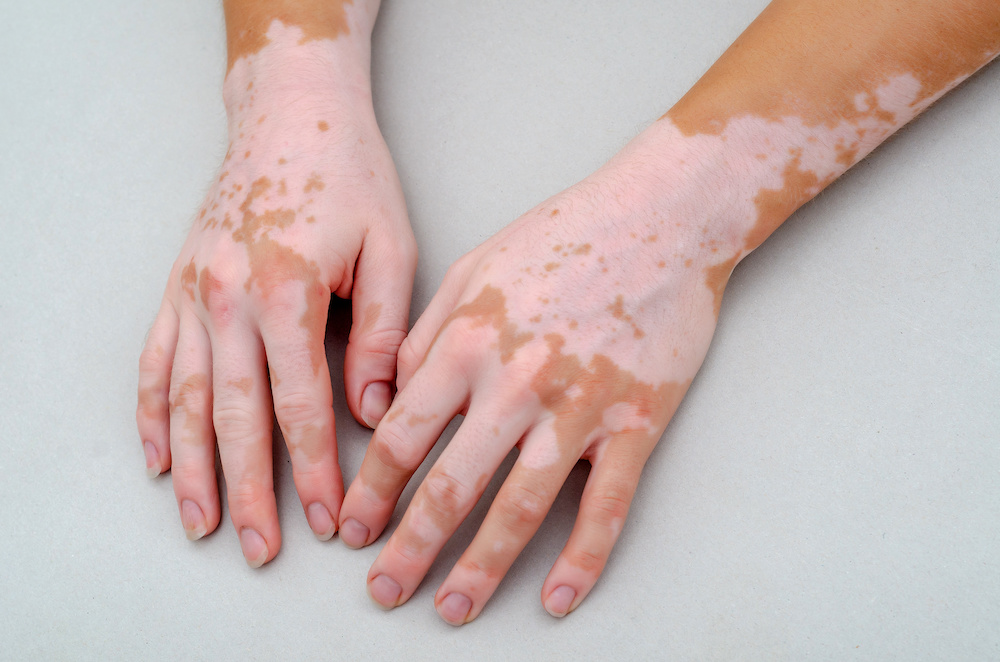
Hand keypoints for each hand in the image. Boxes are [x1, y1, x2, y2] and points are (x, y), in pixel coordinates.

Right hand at [136, 23, 415, 565]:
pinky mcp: (178, 284)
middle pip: (236, 417)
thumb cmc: (349, 175)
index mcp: (287, 291)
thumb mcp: (388, 247)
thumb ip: (379, 333)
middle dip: (250, 491)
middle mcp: (228, 298)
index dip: (316, 472)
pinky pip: (155, 360)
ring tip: (201, 524)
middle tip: (260, 548)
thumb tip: (370, 413)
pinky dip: (154, 414)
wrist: (290, 111)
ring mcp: (194, 292)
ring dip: (194, 469)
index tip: (333, 519)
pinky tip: (160, 456)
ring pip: (187, 399)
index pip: (300, 407)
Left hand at [337, 127, 732, 621]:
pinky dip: (582, 561)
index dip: (372, 489)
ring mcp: (580, 408)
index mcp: (468, 341)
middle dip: (408, 548)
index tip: (354, 526)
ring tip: (452, 609)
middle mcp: (517, 382)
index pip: (402, 436)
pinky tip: (558, 598)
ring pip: (520, 510)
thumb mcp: (470, 267)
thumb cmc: (564, 235)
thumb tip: (389, 396)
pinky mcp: (637, 423)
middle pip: (450, 487)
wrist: (661, 218)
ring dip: (480, 569)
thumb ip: (423, 334)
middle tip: (383, 589)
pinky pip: (607, 508)